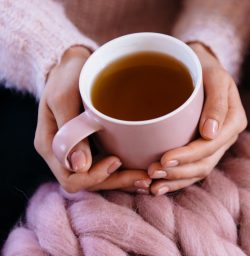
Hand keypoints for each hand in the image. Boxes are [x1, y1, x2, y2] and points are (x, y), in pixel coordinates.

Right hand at [34, 46, 150, 193]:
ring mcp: (80, 151)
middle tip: (145, 178)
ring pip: (101, 177)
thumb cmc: (67, 74)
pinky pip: (108, 165)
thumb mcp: (64, 97)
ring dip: (124, 180)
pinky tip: (143, 168)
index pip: (71, 177)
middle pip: (89, 182)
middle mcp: (64, 154)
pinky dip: (125, 170)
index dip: (95, 176)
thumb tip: (79, 167)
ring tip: (149, 178)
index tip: (117, 161)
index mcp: (51, 145)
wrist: (75, 63)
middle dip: (117, 182)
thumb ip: (70, 131)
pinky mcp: (94, 145)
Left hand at [148, 42, 246, 195]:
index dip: (188, 156)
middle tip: (152, 173)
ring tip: (152, 186)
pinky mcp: (203, 147)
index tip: (164, 159)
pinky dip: (176, 180)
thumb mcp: (215, 77)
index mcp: (234, 121)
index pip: (211, 146)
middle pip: (204, 163)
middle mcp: (226, 137)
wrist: (202, 66)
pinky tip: (159, 186)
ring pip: (198, 171)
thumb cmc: (206, 68)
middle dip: (179, 173)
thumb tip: (210, 134)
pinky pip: (192, 169)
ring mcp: (215, 145)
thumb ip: (217, 103)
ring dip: (176, 181)